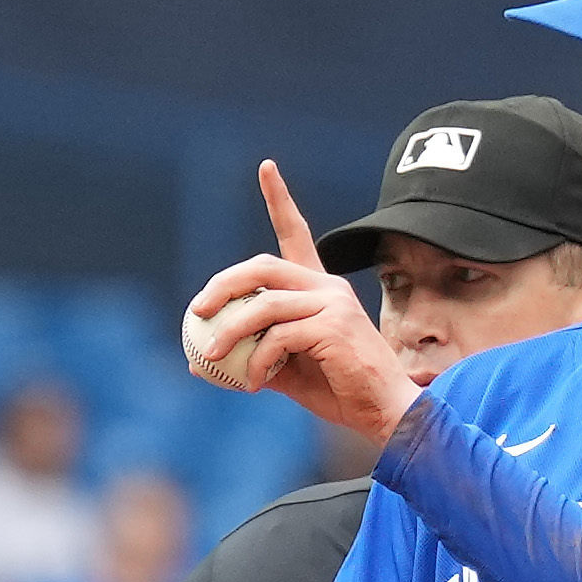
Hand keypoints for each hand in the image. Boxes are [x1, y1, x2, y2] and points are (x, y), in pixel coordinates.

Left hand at [179, 160, 415, 444]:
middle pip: (262, 267)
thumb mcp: (286, 370)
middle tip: (198, 310)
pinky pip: (278, 337)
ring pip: (264, 305)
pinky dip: (257, 360)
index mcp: (318, 289)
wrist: (383, 414)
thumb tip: (198, 361)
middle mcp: (327, 287)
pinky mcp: (334, 326)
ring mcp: (332, 303)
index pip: (297, 233)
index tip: (266, 167)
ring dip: (230, 331)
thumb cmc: (339, 391)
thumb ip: (250, 357)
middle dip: (223, 285)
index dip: (280, 198)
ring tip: (211, 356)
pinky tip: (254, 381)